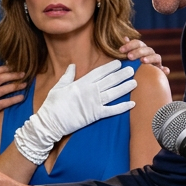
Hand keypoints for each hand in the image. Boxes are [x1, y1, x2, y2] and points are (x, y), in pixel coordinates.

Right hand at [0, 65, 25, 140]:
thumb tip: (4, 83)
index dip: (5, 68)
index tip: (16, 67)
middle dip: (12, 75)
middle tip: (23, 74)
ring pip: (1, 89)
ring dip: (15, 86)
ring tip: (25, 85)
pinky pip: (3, 103)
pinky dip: (13, 99)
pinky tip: (21, 98)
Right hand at [14, 59, 135, 164]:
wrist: (51, 122)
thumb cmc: (52, 104)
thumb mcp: (59, 86)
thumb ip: (68, 75)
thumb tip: (72, 66)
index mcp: (81, 83)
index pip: (99, 72)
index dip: (110, 67)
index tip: (118, 63)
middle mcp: (90, 91)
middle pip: (109, 81)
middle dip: (121, 75)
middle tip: (132, 70)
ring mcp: (93, 103)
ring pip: (113, 93)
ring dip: (125, 88)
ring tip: (134, 82)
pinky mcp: (95, 115)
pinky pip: (111, 110)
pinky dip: (122, 107)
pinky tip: (132, 104)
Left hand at [120, 38, 169, 75]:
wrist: (141, 79)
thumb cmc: (131, 66)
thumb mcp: (128, 57)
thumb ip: (128, 49)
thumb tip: (125, 38)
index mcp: (142, 49)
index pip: (137, 43)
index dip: (130, 45)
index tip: (120, 50)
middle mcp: (150, 54)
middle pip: (147, 49)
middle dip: (138, 52)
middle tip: (129, 57)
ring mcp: (156, 62)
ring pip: (156, 57)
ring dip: (150, 58)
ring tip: (143, 61)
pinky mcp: (160, 71)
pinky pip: (164, 70)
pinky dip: (165, 70)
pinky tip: (164, 71)